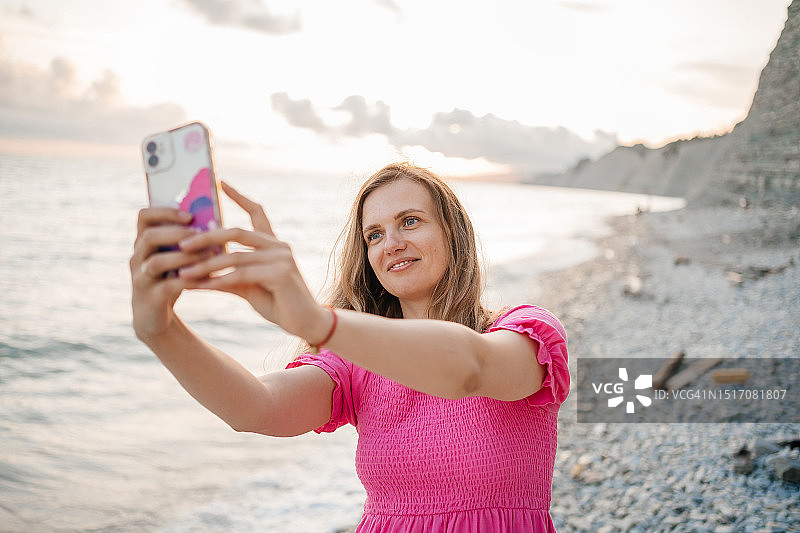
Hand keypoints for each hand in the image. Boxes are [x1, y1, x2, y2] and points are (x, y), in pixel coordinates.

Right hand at [129, 208, 211, 341]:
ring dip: (185, 257)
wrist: (154, 317)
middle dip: (178, 233)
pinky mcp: (150, 297)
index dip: (165, 212)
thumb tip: (214, 223)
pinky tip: (208, 278)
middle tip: (203, 235)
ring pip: (156, 262)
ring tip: (210, 255)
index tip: (190, 215)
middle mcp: (137, 257)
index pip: (144, 216)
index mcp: (143, 242)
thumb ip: (187, 242)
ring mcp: (141, 278)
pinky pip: (168, 286)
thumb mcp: (175, 258)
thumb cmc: (170, 279)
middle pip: (149, 237)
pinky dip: (190, 280)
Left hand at [176, 182, 327, 340]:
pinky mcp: (280, 274)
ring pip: (234, 256)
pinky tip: (202, 286)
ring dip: (205, 266)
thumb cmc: (279, 304)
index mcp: (273, 244)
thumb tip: (197, 272)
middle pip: (236, 232)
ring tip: (183, 272)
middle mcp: (278, 246)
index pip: (257, 212)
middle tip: (181, 244)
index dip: (239, 197)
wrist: (306, 323)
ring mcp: (281, 258)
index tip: (221, 183)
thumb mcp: (249, 287)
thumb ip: (228, 275)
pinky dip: (219, 280)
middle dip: (206, 237)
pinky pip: (241, 275)